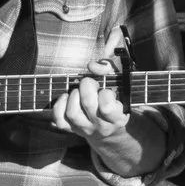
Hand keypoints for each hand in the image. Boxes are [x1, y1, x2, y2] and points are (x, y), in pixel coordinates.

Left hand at [48, 35, 138, 174]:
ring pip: (71, 111)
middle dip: (86, 86)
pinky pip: (59, 120)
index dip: (105, 93)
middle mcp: (101, 124)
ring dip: (73, 95)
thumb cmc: (119, 101)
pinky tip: (66, 99)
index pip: (109, 104)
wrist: (113, 133)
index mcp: (119, 113)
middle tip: (90, 82)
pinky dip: (59, 107)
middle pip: (86, 102)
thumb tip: (99, 51)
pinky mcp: (71, 129)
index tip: (108, 90)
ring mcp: (84, 128)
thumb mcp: (125, 83)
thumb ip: (113, 65)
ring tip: (79, 90)